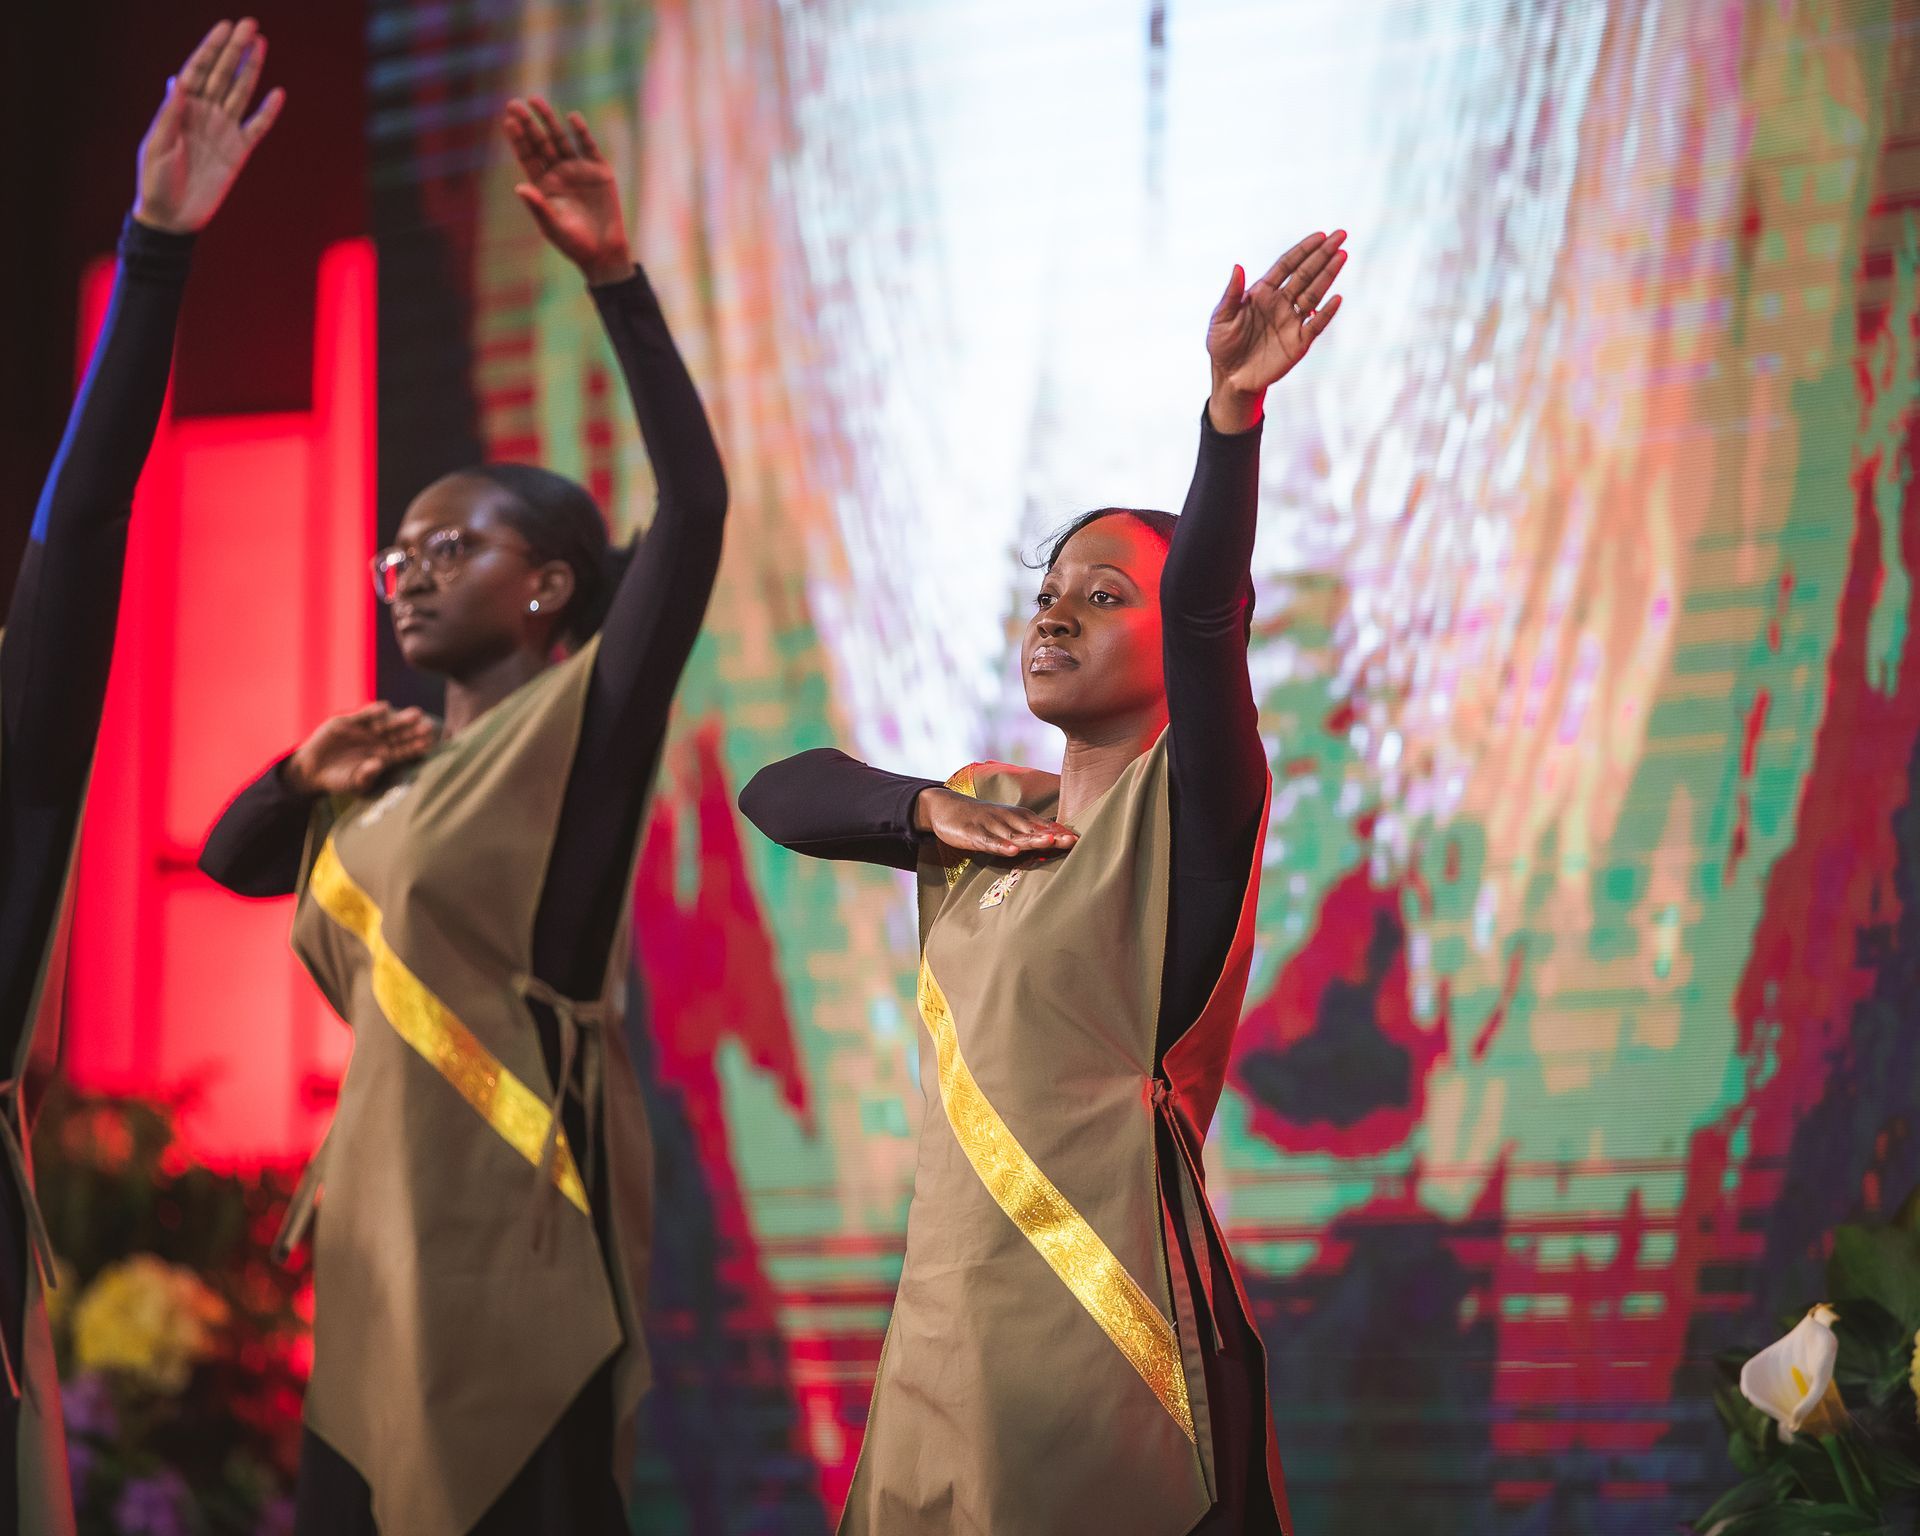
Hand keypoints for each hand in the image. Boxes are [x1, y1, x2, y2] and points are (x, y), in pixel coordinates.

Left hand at [134, 19, 284, 233]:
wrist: (173, 217)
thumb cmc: (156, 181)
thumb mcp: (158, 145)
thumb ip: (171, 113)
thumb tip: (178, 79)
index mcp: (181, 108)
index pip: (198, 70)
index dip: (211, 48)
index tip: (225, 28)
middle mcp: (203, 114)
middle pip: (223, 75)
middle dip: (235, 49)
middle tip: (250, 25)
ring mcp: (222, 131)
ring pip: (240, 93)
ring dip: (251, 69)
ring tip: (261, 44)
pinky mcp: (238, 152)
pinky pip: (256, 128)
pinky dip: (267, 112)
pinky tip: (277, 93)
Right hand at [285, 705, 438, 796]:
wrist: (312, 770)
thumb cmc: (338, 780)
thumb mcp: (352, 782)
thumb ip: (365, 776)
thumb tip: (377, 764)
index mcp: (384, 756)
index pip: (404, 751)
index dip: (416, 747)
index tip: (429, 744)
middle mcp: (378, 741)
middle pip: (400, 735)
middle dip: (414, 731)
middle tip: (429, 726)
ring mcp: (364, 730)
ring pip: (386, 723)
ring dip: (400, 719)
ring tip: (416, 715)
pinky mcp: (347, 721)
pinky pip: (363, 715)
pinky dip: (372, 711)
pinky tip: (384, 708)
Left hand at [502, 98, 632, 284]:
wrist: (605, 252)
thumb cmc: (575, 244)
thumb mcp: (553, 227)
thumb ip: (537, 206)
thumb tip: (519, 187)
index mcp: (543, 185)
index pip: (527, 156)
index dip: (518, 139)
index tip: (508, 121)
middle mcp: (559, 173)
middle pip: (540, 143)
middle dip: (528, 124)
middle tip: (514, 103)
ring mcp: (579, 170)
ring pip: (561, 139)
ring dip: (549, 120)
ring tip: (536, 100)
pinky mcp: (599, 171)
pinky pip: (588, 147)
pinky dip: (581, 133)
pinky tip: (571, 118)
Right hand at [912, 788, 1078, 860]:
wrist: (946, 807)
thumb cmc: (982, 818)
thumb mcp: (1007, 823)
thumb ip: (1028, 832)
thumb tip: (1056, 839)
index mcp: (1018, 817)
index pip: (1043, 825)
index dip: (1060, 832)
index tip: (1079, 839)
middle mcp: (1007, 819)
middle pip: (1033, 829)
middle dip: (1053, 835)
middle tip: (1072, 841)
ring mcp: (991, 825)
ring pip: (1014, 834)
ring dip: (1032, 838)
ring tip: (1049, 842)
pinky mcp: (973, 834)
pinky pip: (989, 841)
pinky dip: (1001, 845)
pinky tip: (1012, 850)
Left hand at [1205, 230, 1347, 431]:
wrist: (1231, 378)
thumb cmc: (1222, 345)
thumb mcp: (1221, 318)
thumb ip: (1231, 294)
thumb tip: (1238, 266)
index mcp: (1263, 293)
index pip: (1287, 265)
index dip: (1303, 250)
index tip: (1320, 235)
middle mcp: (1281, 303)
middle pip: (1305, 274)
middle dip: (1323, 255)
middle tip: (1340, 236)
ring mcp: (1292, 321)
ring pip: (1314, 294)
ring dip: (1328, 275)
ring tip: (1342, 256)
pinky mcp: (1299, 343)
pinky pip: (1316, 325)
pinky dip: (1327, 312)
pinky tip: (1337, 297)